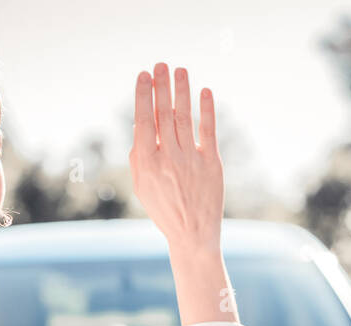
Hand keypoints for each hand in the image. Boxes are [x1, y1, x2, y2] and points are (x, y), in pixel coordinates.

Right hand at [129, 64, 222, 255]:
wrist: (192, 235)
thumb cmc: (164, 209)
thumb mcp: (142, 186)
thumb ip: (138, 157)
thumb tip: (139, 126)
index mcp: (147, 164)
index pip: (144, 122)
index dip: (143, 96)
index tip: (143, 76)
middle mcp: (169, 159)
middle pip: (164, 114)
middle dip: (161, 87)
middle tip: (160, 65)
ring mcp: (191, 159)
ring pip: (185, 118)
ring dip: (182, 91)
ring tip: (180, 70)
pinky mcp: (212, 163)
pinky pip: (209, 130)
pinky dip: (207, 110)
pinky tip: (204, 92)